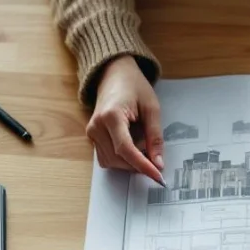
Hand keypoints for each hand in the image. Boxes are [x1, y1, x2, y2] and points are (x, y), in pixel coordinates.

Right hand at [88, 55, 164, 183]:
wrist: (114, 74)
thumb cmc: (134, 86)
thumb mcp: (151, 108)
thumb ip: (155, 136)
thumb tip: (158, 162)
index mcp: (111, 115)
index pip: (126, 149)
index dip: (142, 165)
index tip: (157, 175)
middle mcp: (97, 126)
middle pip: (117, 158)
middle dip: (138, 165)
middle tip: (157, 165)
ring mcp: (92, 132)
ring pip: (111, 161)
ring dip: (129, 164)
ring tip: (145, 153)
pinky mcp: (92, 136)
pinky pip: (106, 157)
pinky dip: (121, 159)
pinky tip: (133, 151)